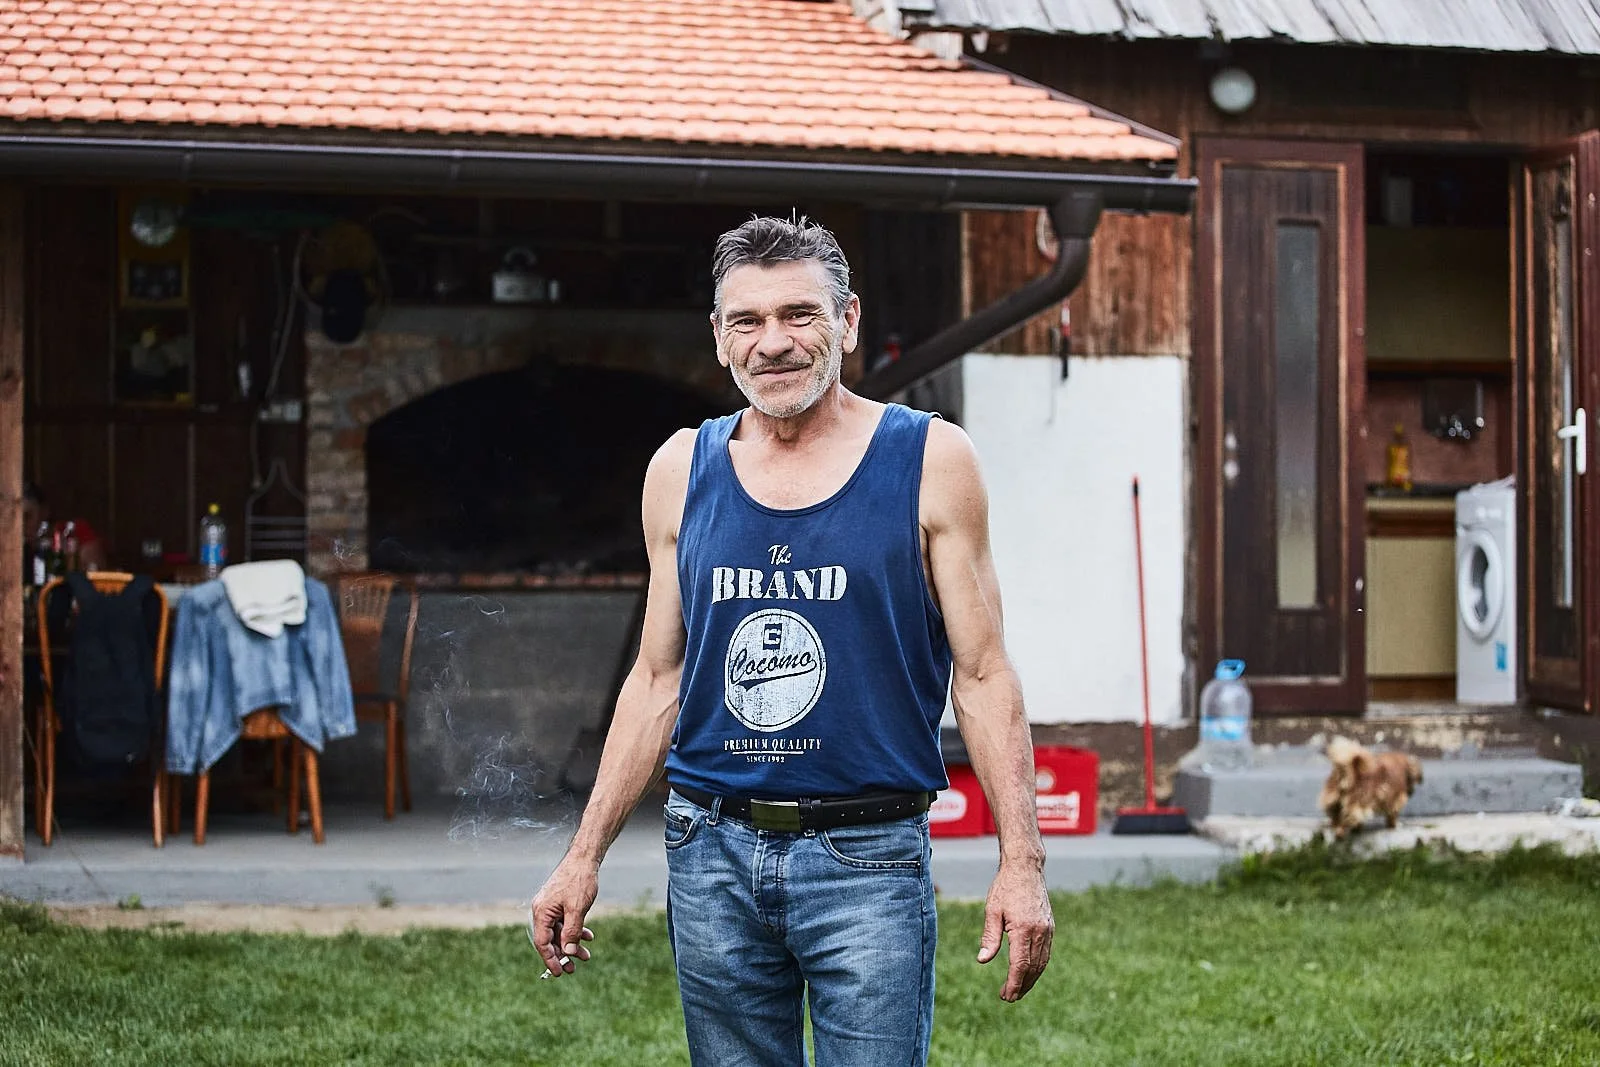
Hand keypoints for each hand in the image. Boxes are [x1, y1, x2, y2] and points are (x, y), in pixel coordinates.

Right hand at [528, 857, 598, 978]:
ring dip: (572, 944)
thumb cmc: (579, 880)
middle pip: (550, 940)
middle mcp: (543, 911)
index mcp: (542, 912)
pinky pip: (564, 922)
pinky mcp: (559, 903)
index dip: (550, 959)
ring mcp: (551, 906)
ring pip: (559, 932)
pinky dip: (575, 930)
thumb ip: (572, 932)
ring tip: (586, 955)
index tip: (560, 972)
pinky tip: (588, 936)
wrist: (584, 858)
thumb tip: (568, 953)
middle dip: (563, 955)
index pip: (542, 943)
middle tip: (574, 969)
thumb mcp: (577, 909)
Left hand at [976, 861, 1053, 1001]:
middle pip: (1033, 968)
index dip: (1013, 983)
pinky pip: (1046, 953)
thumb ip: (990, 937)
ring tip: (1018, 989)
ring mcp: (1047, 929)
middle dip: (1022, 986)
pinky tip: (1029, 972)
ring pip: (1042, 962)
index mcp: (1024, 929)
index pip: (1020, 965)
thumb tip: (983, 961)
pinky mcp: (1050, 927)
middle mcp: (1040, 932)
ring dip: (1031, 979)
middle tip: (1009, 998)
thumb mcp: (992, 910)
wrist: (1026, 868)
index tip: (1006, 996)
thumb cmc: (1005, 887)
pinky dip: (1038, 966)